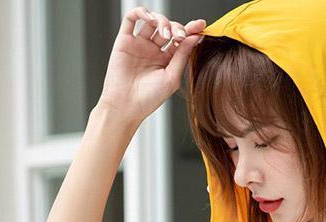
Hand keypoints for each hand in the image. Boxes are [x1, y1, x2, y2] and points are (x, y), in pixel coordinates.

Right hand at [98, 6, 205, 124]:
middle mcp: (153, 51)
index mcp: (167, 60)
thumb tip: (195, 37)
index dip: (190, 30)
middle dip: (176, 27)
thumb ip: (182, 55)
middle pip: (168, 28)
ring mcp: (139, 44)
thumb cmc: (149, 98)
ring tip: (165, 34)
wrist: (126, 105)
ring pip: (152, 21)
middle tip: (179, 36)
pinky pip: (131, 19)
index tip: (200, 25)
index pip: (180, 40)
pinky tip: (149, 18)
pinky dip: (141, 12)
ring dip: (162, 21)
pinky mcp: (125, 41)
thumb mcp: (172, 77)